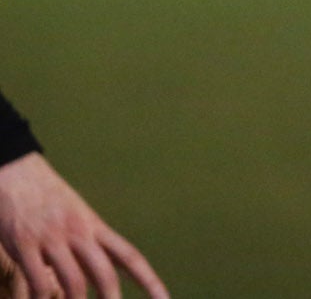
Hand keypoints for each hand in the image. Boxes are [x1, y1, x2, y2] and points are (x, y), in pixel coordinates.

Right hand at [0, 153, 166, 298]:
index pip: (129, 256)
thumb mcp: (77, 218)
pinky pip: (35, 281)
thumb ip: (89, 247)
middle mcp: (79, 233)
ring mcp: (52, 239)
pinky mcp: (24, 244)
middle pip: (104, 272)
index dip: (149, 280)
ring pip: (73, 281)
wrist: (18, 172)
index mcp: (95, 227)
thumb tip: (101, 278)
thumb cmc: (49, 199)